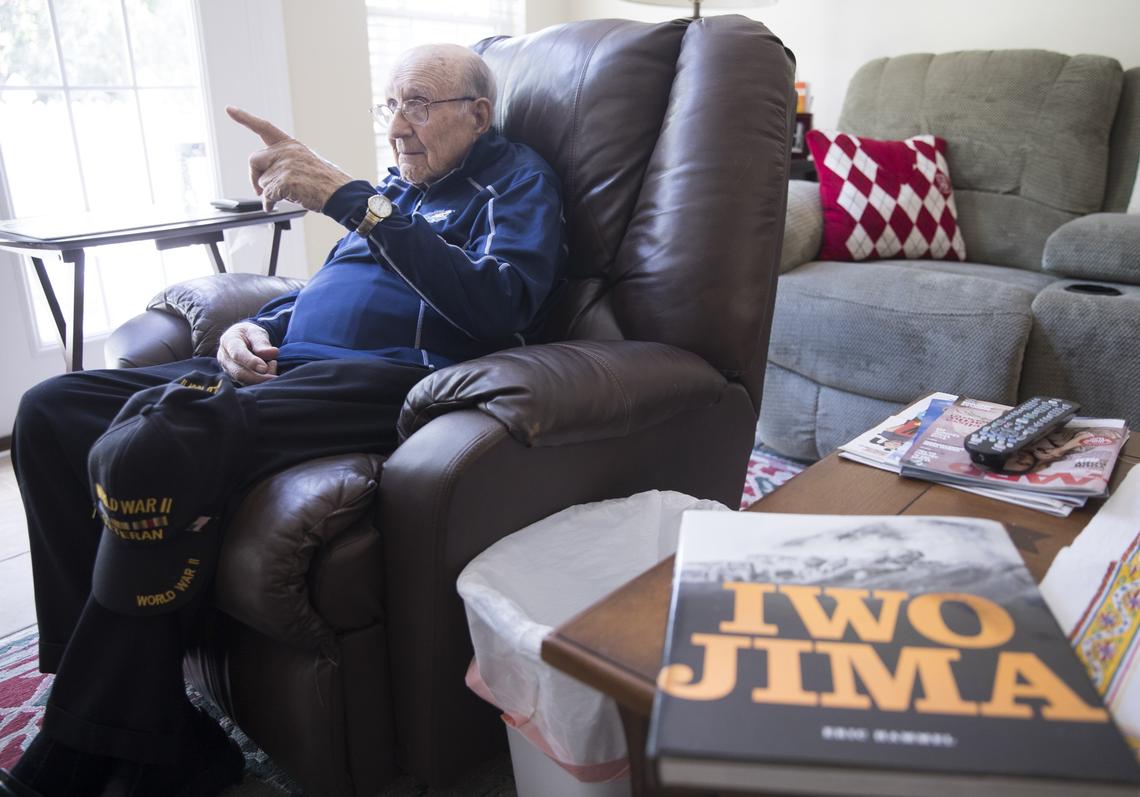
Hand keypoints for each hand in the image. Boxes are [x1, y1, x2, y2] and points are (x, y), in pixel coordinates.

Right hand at [217, 321, 278, 384]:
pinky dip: (261, 381)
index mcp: (228, 341)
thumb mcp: (256, 332)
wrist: (242, 339)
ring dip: (262, 378)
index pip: (237, 354)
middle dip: (259, 377)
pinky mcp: (234, 378)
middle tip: (275, 376)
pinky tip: (268, 371)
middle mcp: (224, 357)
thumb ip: (262, 342)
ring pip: (244, 381)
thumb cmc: (250, 334)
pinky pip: (248, 384)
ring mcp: (227, 370)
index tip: (264, 368)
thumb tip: (273, 353)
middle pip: (239, 373)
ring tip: (273, 364)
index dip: (251, 362)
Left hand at [226, 106, 351, 211]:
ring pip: (261, 182)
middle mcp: (286, 152)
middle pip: (254, 160)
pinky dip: (269, 204)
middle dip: (253, 177)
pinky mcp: (285, 182)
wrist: (340, 194)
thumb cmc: (325, 182)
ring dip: (269, 193)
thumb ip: (283, 163)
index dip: (245, 118)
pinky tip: (275, 206)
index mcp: (291, 145)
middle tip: (258, 190)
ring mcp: (285, 166)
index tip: (230, 109)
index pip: (264, 127)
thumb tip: (262, 179)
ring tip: (287, 196)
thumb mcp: (304, 163)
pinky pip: (266, 196)